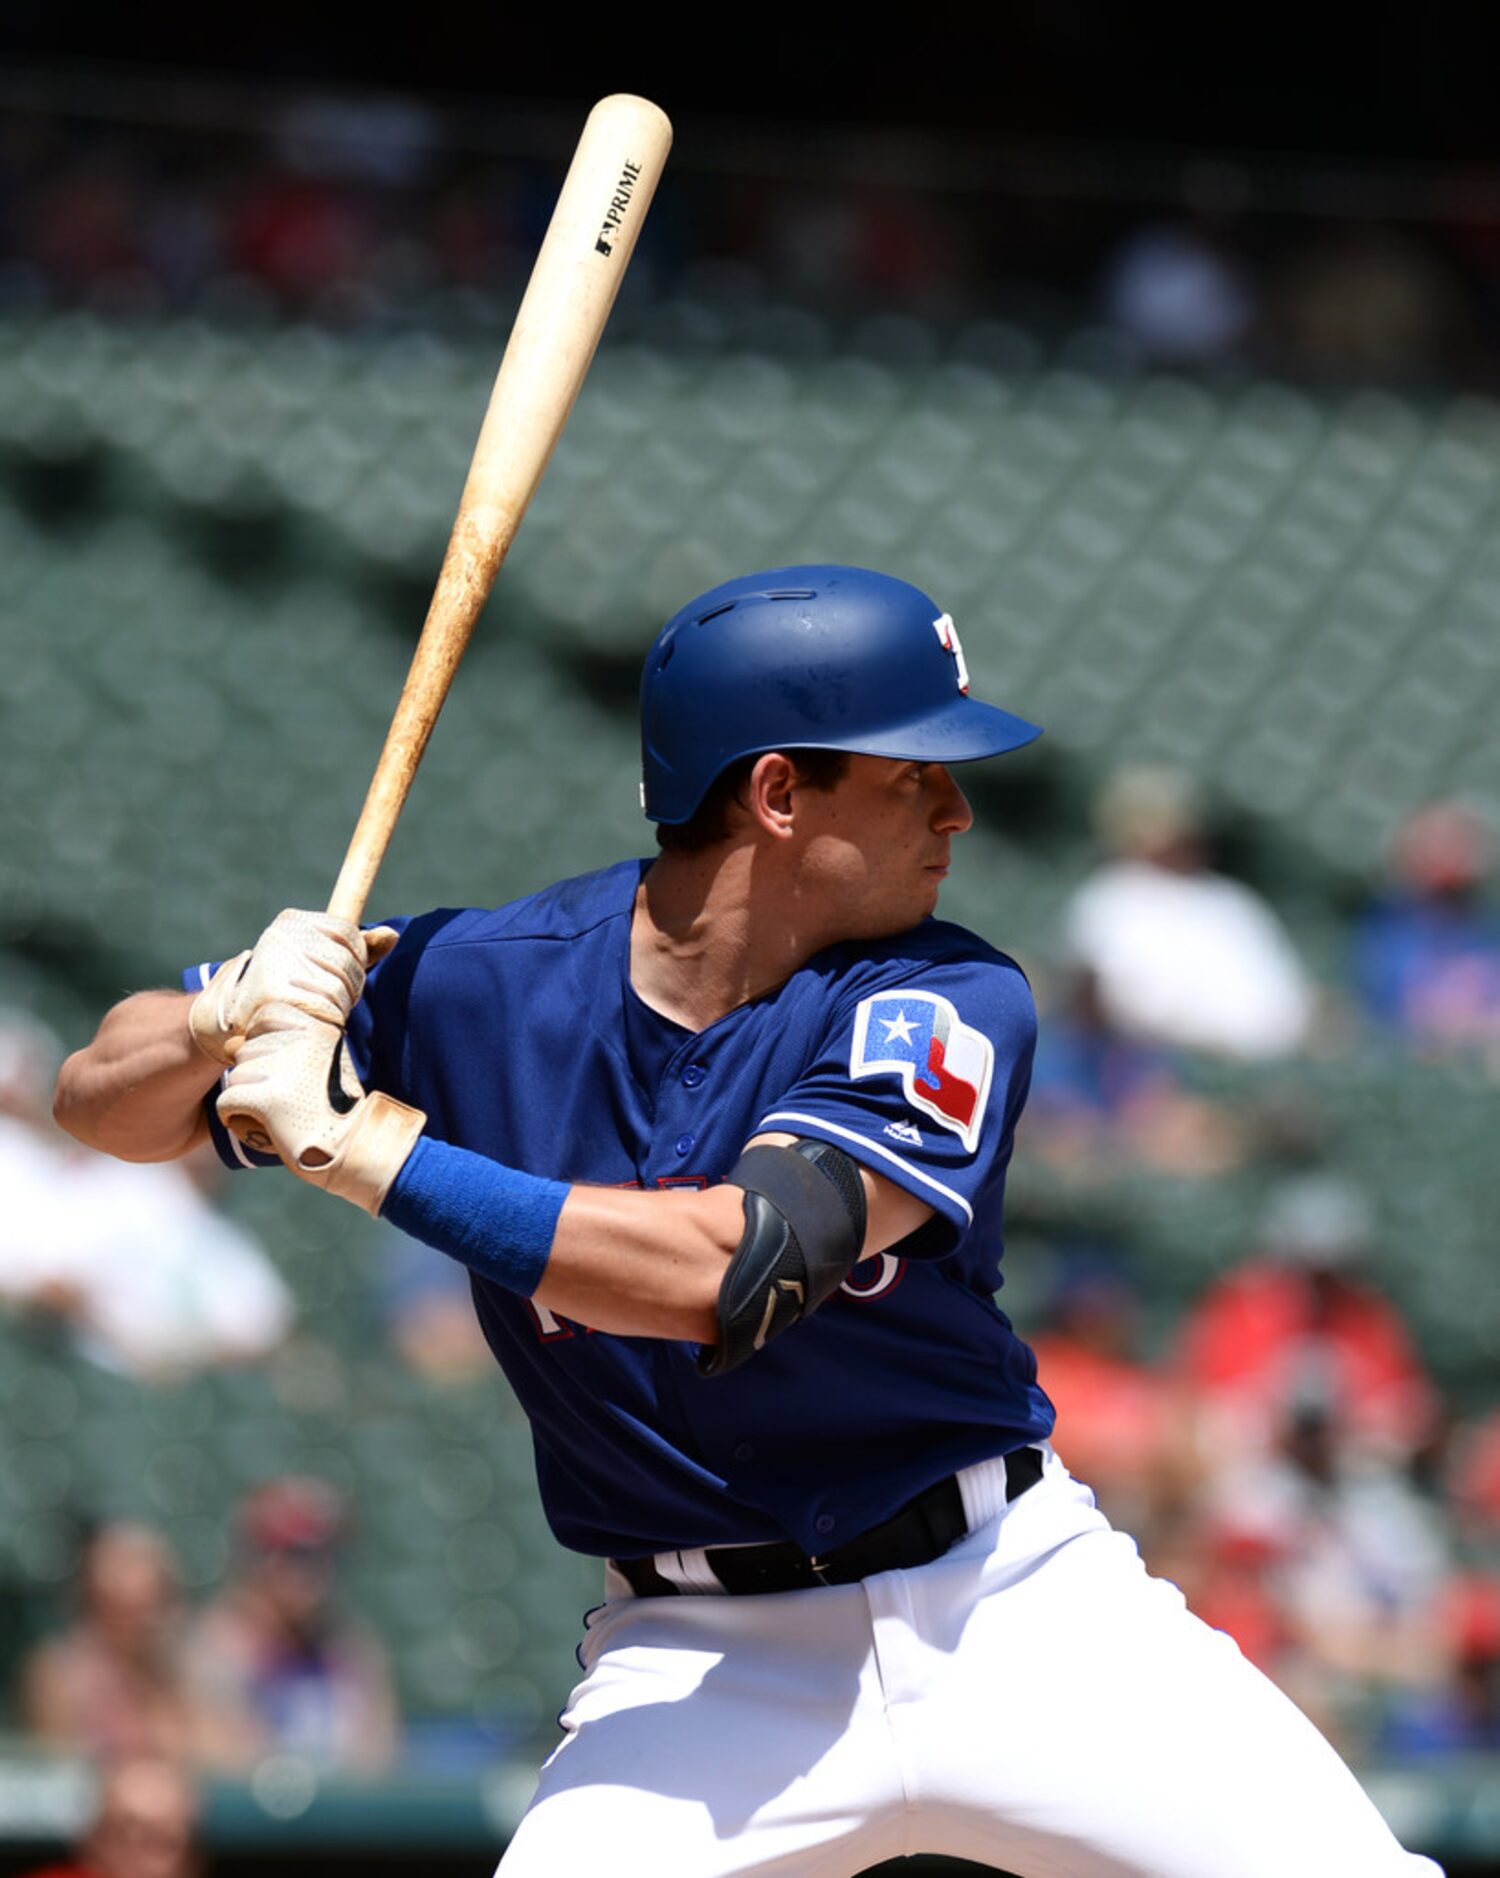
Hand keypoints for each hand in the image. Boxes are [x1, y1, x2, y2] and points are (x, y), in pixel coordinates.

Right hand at [189, 910, 398, 1066]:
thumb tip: (392, 935)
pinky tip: (306, 1024)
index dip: (355, 958)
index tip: (341, 973)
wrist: (231, 1023)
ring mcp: (273, 964)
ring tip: (313, 1012)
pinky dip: (323, 1022)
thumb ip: (358, 949)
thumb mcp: (322, 962)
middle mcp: (279, 937)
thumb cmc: (287, 988)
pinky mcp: (272, 995)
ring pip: (336, 988)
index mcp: (290, 921)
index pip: (348, 933)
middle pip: (345, 961)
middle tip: (328, 999)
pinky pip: (322, 1010)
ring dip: (335, 1007)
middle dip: (347, 986)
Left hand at [217, 1002, 425, 1216]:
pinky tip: (261, 1125)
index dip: (267, 1049)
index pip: (265, 1018)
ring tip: (280, 1113)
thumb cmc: (329, 1106)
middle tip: (289, 1098)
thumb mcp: (314, 1063)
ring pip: (236, 1076)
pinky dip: (234, 1116)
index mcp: (317, 1026)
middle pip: (246, 1050)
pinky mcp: (270, 1099)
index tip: (289, 1072)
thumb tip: (229, 1045)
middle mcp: (303, 1041)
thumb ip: (278, 1045)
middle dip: (257, 1077)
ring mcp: (285, 1069)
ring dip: (249, 1098)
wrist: (351, 1147)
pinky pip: (227, 1101)